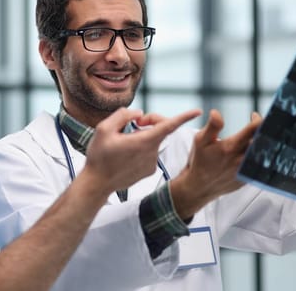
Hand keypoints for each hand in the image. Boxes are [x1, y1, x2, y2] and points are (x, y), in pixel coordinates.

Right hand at [84, 107, 201, 195]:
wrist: (97, 183)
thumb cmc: (98, 156)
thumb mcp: (103, 129)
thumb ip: (123, 115)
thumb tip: (139, 113)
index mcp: (143, 141)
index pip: (168, 126)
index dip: (183, 117)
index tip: (197, 111)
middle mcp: (151, 153)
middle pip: (159, 130)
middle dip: (151, 121)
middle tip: (136, 121)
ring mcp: (152, 163)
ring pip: (152, 142)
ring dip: (142, 137)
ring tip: (123, 145)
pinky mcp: (150, 171)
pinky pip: (149, 153)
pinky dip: (141, 149)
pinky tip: (126, 156)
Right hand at [170, 110, 262, 219]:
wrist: (199, 186)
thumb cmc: (199, 161)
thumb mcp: (200, 141)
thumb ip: (211, 126)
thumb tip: (216, 112)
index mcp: (231, 147)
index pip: (253, 128)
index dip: (258, 119)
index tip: (254, 115)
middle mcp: (241, 158)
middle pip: (263, 140)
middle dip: (265, 130)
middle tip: (261, 126)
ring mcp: (246, 169)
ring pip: (264, 153)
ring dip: (265, 143)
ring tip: (261, 137)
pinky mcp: (248, 178)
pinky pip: (261, 165)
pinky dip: (262, 156)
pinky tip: (258, 152)